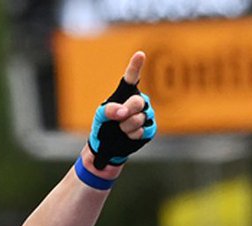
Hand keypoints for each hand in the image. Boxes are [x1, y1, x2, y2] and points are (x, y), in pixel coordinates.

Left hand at [88, 51, 155, 168]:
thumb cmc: (104, 125)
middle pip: (137, 102)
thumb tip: (122, 112)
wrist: (107, 144)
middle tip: (119, 117)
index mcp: (126, 93)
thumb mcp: (101, 116)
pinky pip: (144, 130)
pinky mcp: (150, 128)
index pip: (132, 77)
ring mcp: (146, 114)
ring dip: (127, 126)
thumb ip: (109, 110)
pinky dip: (133, 134)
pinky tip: (128, 135)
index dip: (135, 66)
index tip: (139, 55)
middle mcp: (139, 100)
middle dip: (127, 110)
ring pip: (140, 118)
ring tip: (121, 128)